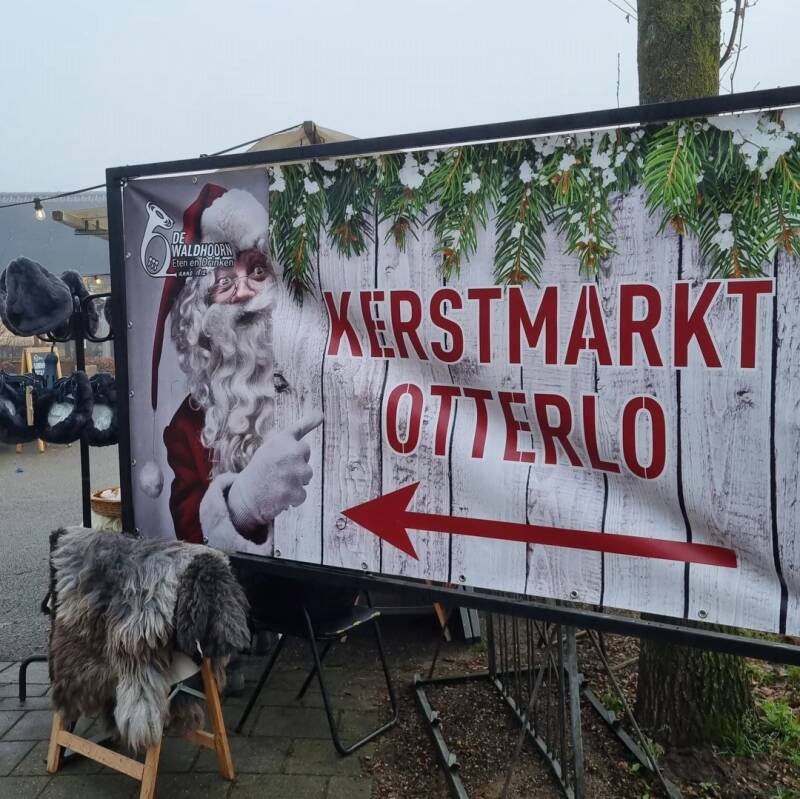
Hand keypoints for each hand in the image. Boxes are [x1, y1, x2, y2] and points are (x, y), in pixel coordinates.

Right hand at [227, 411, 322, 539]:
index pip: (304, 447)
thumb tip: (321, 413)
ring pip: (307, 478)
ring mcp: (292, 473)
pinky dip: (292, 499)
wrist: (245, 494)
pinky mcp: (293, 492)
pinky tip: (277, 496)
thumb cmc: (264, 466)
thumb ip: (301, 427)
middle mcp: (290, 453)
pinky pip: (302, 495)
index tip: (282, 460)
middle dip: (296, 468)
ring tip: (277, 484)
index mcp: (284, 439)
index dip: (293, 456)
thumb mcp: (277, 442)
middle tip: (277, 472)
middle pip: (307, 462)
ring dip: (295, 483)